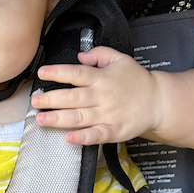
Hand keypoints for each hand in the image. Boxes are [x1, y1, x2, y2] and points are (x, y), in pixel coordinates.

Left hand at [31, 47, 155, 144]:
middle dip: (51, 99)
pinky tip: (69, 138)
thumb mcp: (120, 59)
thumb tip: (80, 55)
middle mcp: (102, 96)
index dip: (57, 73)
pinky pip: (96, 135)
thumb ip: (99, 54)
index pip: (76, 73)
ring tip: (41, 119)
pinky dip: (83, 138)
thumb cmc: (138, 81)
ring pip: (79, 117)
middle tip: (35, 101)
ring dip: (59, 119)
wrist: (158, 101)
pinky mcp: (114, 131)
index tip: (42, 73)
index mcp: (102, 78)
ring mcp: (108, 115)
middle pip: (73, 97)